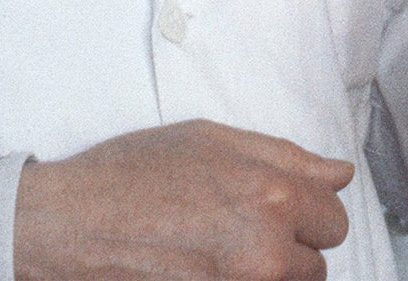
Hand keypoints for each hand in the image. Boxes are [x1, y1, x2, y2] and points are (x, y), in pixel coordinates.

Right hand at [13, 119, 353, 280]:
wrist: (68, 225)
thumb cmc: (130, 174)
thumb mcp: (211, 140)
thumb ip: (287, 158)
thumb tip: (339, 174)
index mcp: (272, 197)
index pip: (334, 219)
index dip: (307, 211)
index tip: (280, 209)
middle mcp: (265, 253)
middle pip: (317, 264)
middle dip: (292, 247)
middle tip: (242, 231)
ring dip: (269, 274)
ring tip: (220, 252)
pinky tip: (205, 269)